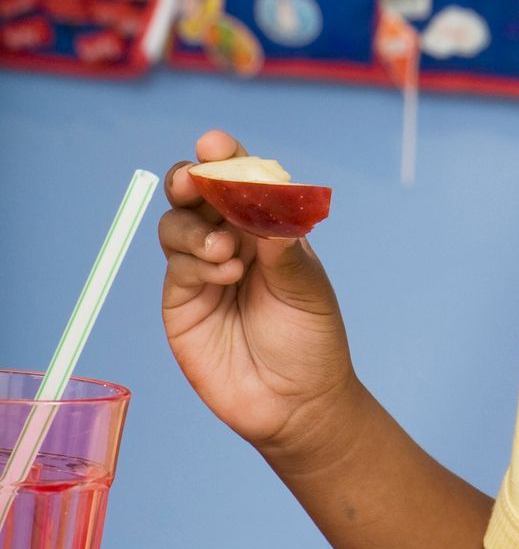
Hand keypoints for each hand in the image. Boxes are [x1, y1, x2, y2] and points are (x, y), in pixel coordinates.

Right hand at [159, 129, 356, 458]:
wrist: (297, 404)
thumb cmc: (312, 339)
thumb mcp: (307, 288)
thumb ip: (283, 247)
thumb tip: (265, 200)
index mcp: (265, 225)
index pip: (239, 178)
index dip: (225, 156)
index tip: (216, 143)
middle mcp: (229, 239)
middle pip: (194, 193)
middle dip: (190, 178)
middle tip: (197, 179)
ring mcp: (201, 269)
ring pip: (176, 225)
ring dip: (197, 228)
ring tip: (228, 251)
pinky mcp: (182, 302)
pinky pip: (176, 266)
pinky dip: (196, 262)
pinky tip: (226, 275)